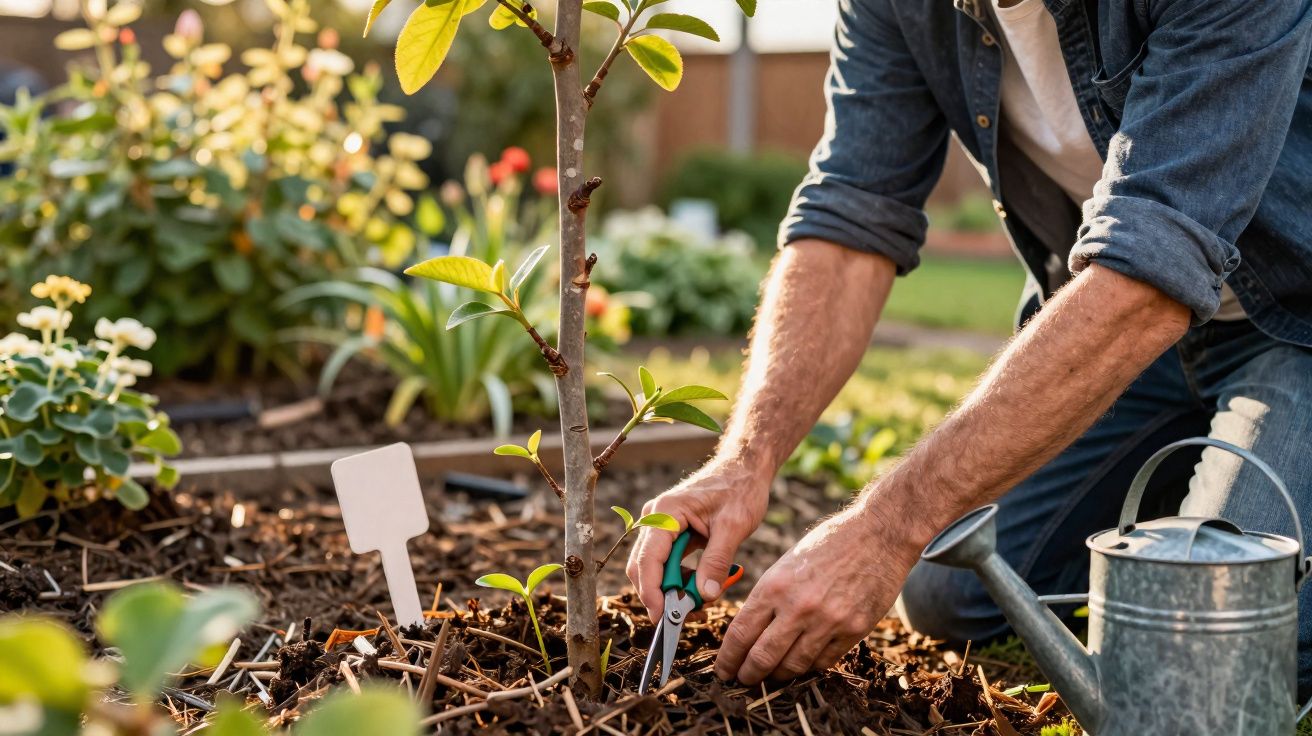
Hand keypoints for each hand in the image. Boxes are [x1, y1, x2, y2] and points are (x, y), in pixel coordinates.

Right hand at [626, 457, 769, 620]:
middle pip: (643, 567)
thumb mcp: (733, 527)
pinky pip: (666, 562)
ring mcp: (660, 525)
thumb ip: (717, 561)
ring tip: (700, 602)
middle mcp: (655, 518)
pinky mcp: (670, 532)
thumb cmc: (740, 489)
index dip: (651, 593)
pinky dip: (679, 579)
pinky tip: (700, 585)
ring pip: (652, 568)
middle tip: (685, 616)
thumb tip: (706, 595)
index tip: (663, 618)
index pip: (647, 560)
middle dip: (660, 595)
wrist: (745, 468)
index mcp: (665, 513)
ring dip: (671, 589)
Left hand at [713, 503, 917, 684]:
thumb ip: (768, 597)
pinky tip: (801, 664)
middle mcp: (798, 607)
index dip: (728, 658)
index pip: (741, 633)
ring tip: (771, 676)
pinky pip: (823, 662)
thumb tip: (748, 632)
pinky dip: (809, 666)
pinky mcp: (854, 630)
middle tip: (742, 681)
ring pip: (793, 666)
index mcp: (774, 586)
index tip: (723, 670)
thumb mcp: (787, 564)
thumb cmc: (828, 544)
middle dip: (748, 674)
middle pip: (763, 657)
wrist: (878, 534)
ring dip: (778, 675)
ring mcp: (828, 621)